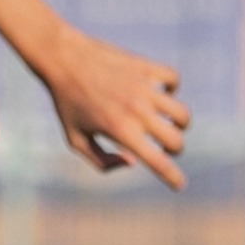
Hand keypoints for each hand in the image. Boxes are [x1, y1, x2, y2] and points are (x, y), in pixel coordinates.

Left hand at [37, 33, 189, 188]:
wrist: (62, 59)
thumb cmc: (67, 103)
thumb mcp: (75, 140)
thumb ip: (102, 161)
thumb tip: (133, 161)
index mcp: (120, 131)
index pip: (158, 162)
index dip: (173, 178)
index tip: (180, 185)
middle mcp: (137, 111)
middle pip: (176, 141)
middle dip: (174, 150)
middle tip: (161, 147)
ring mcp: (143, 88)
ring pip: (182, 114)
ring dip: (179, 124)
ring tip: (164, 122)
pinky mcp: (145, 67)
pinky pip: (174, 79)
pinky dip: (173, 89)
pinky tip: (160, 93)